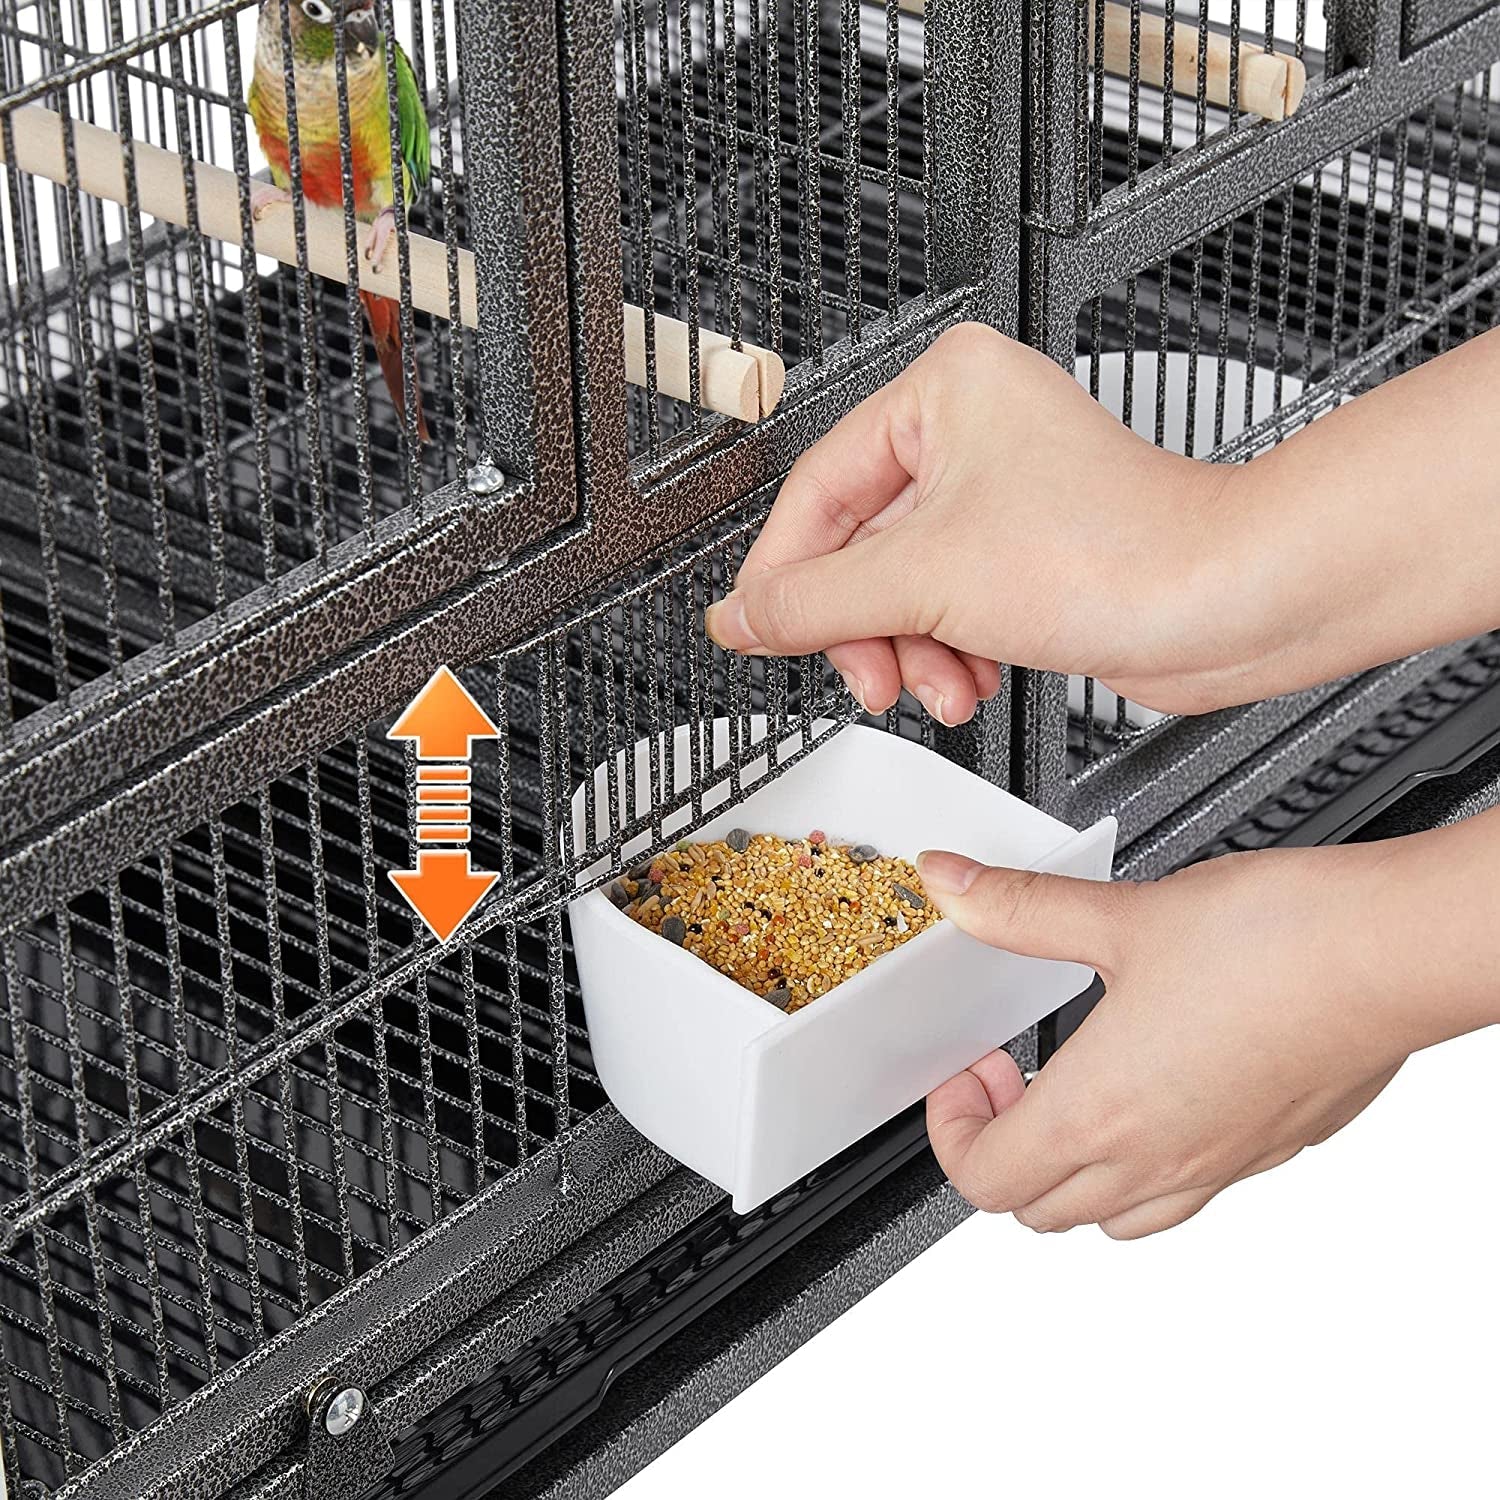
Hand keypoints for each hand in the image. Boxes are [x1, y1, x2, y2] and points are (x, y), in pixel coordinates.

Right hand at [706, 322, 1261, 722]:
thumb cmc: (1119, 552)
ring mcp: (1001, 494)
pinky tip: (972, 680)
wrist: (1230, 604)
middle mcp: (970, 431)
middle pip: (859, 548)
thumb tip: (739, 616)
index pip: (817, 491)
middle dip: (866, 628)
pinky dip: (949, 652)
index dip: (782, 575)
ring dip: (910, 651)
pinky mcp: (1027, 552)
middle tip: (867, 675)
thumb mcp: (923, 579)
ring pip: (902, 587)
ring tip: (938, 687)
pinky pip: (948, 606)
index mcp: (942, 391)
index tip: (756, 630)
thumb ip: (811, 601)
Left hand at [916, 841, 1468, 1237]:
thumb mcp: (1118, 915)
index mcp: (1100, 1112)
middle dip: (1001, 1149)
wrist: (1389, 954)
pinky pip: (1184, 1198)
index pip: (984, 1177)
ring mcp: (1216, 1166)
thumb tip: (951, 885)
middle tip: (1010, 1076)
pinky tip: (1156, 1096)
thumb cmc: (1274, 944)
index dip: (952, 1128)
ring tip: (1073, 1091)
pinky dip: (1145, 1172)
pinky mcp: (1268, 1153)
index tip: (969, 1072)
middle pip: (1036, 1210)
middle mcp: (1155, 1158)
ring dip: (1070, 1173)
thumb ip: (1020, 908)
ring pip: (1112, 1220)